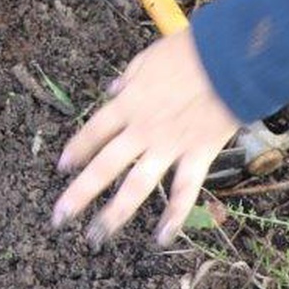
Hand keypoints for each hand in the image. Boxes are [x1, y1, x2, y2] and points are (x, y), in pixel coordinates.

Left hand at [51, 30, 238, 247]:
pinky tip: (162, 237)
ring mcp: (169, 146)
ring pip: (136, 186)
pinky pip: (184, 191)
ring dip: (115, 213)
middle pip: (104, 166)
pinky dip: (174, 216)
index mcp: (128, 104)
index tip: (62, 168)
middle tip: (59, 217)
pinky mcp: (198, 155)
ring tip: (96, 236)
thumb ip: (129, 77)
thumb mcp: (148, 58)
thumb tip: (112, 89)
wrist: (228, 59)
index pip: (94, 132)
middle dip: (79, 194)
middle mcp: (142, 130)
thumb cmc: (189, 52)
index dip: (76, 150)